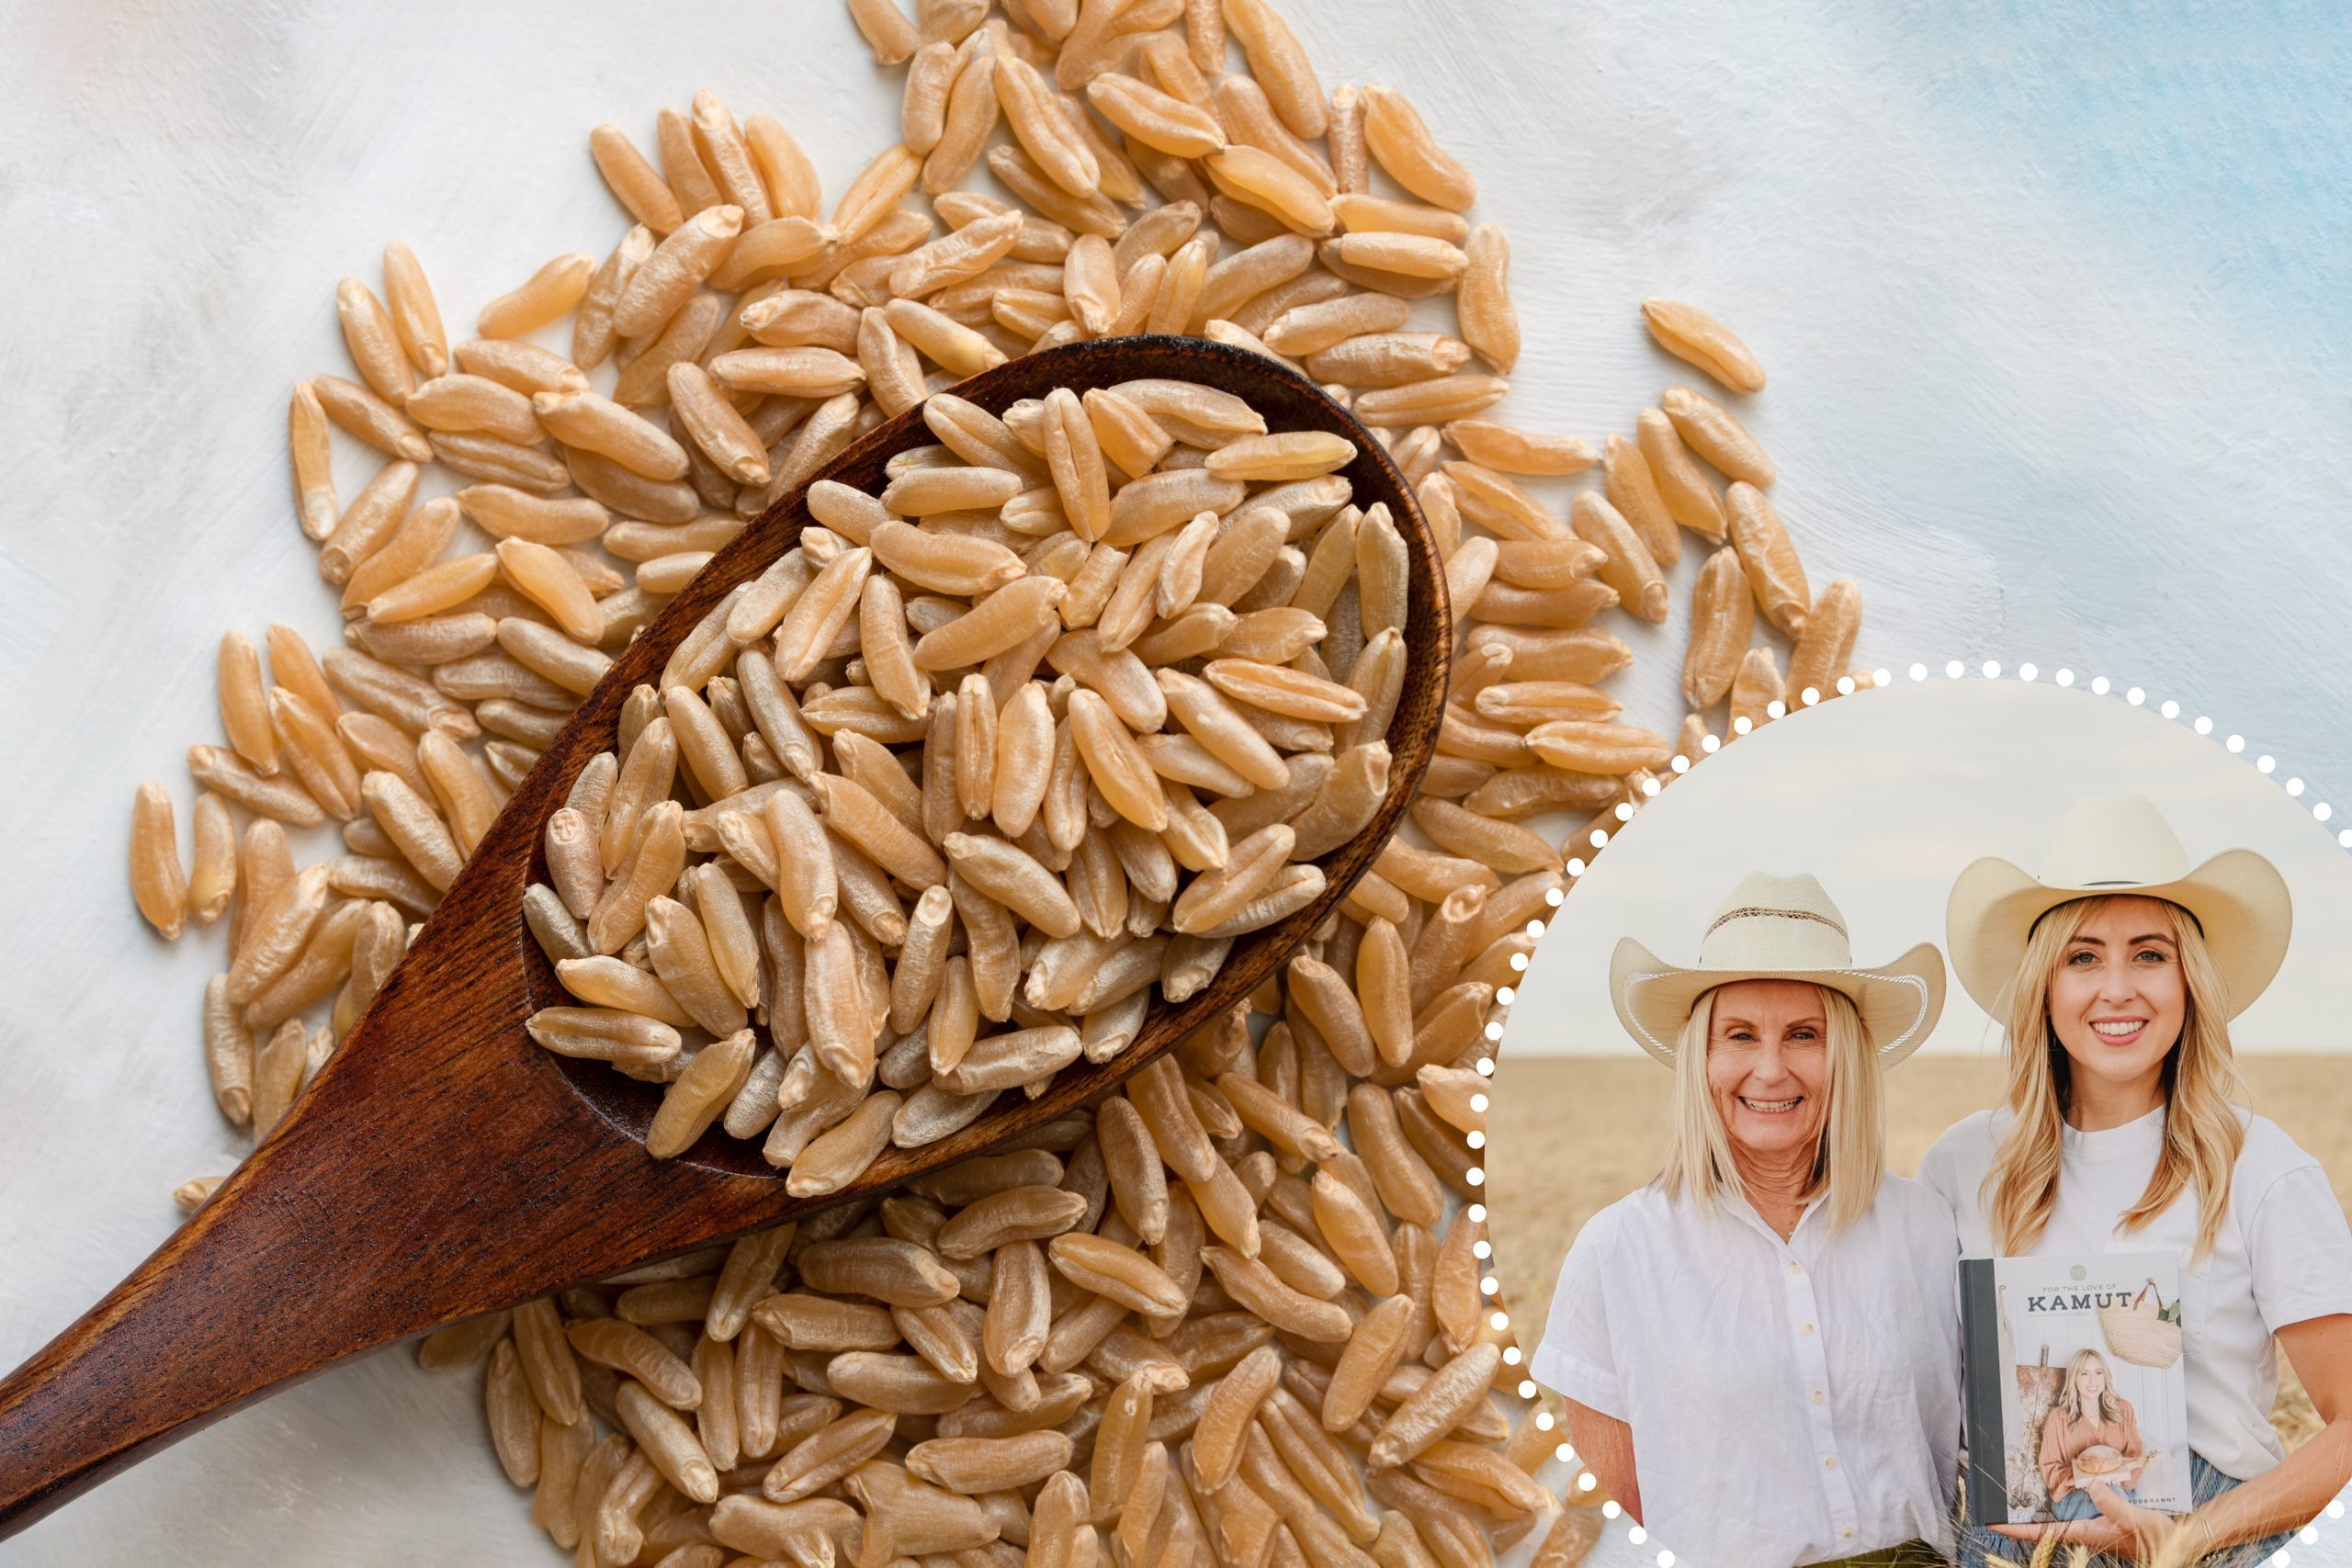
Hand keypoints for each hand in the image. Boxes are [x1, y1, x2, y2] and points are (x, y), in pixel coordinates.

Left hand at [1989, 1483, 2172, 1556]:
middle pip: (2045, 1525)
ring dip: (2041, 1507)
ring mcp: (2092, 1527)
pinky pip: (2077, 1508)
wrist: (2177, 1539)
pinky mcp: (2103, 1519)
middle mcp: (2083, 1532)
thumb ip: (2108, 1501)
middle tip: (1997, 1504)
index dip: (2016, 1528)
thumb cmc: (2153, 1535)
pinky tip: (2063, 1484)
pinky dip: (2066, 1497)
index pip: (2042, 1533)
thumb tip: (2088, 1483)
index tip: (1993, 1522)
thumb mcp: (2130, 1516)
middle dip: (2022, 1517)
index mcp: (2084, 1534)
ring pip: (2059, 1516)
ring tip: (2018, 1494)